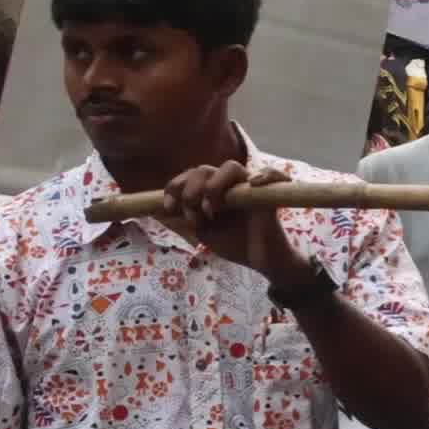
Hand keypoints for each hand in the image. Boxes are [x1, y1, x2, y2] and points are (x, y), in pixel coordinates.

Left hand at [159, 161, 302, 286]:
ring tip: (211, 209)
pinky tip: (255, 183)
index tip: (168, 207)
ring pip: (231, 167)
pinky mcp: (269, 198)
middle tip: (192, 212)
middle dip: (191, 189)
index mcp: (213, 190)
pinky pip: (275, 176)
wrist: (260, 261)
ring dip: (214, 184)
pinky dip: (267, 174)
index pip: (190, 176)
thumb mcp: (201, 232)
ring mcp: (249, 189)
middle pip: (205, 169)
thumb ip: (181, 220)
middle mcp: (230, 185)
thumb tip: (153, 211)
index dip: (175, 186)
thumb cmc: (234, 244)